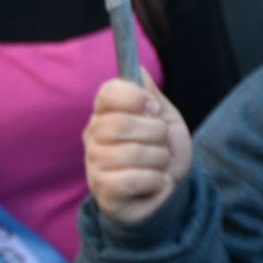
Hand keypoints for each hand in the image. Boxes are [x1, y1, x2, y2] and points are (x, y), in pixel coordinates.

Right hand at [84, 78, 191, 224]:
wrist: (169, 186)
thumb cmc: (162, 148)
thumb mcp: (164, 118)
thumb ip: (151, 95)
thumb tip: (139, 70)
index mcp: (106, 112)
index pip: (109, 92)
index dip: (136, 97)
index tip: (154, 109)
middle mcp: (93, 136)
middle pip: (122, 123)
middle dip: (156, 133)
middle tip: (161, 143)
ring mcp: (94, 164)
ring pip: (133, 153)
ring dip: (160, 159)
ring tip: (160, 164)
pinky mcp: (103, 191)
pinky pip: (133, 180)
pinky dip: (155, 180)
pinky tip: (157, 181)